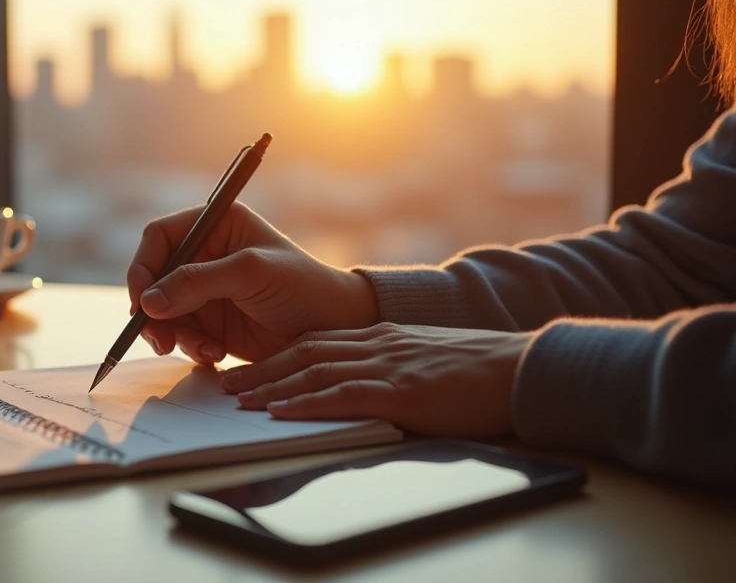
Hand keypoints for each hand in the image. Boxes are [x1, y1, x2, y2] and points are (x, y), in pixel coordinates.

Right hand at [128, 202, 378, 363]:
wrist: (334, 328)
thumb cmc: (303, 287)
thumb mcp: (251, 274)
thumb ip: (198, 282)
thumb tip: (149, 302)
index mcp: (216, 225)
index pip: (160, 238)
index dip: (144, 267)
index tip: (142, 301)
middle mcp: (206, 255)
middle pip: (154, 278)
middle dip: (152, 310)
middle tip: (160, 338)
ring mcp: (206, 291)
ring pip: (162, 311)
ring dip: (173, 334)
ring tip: (204, 349)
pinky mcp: (211, 323)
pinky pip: (181, 335)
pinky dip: (191, 347)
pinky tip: (216, 354)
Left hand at [221, 324, 532, 436]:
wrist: (521, 366)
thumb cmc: (477, 370)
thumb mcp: (423, 358)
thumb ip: (389, 365)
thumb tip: (360, 386)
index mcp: (381, 335)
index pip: (315, 341)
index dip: (275, 355)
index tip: (246, 367)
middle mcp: (376, 343)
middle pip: (303, 352)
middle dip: (261, 369)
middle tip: (225, 384)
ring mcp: (387, 365)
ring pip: (314, 371)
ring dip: (271, 387)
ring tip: (239, 400)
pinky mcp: (401, 390)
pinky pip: (343, 394)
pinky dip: (306, 403)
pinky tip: (281, 411)